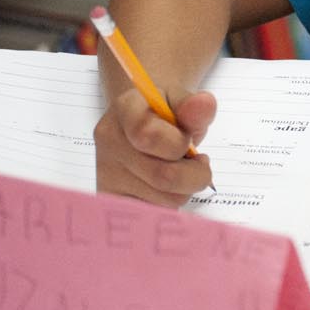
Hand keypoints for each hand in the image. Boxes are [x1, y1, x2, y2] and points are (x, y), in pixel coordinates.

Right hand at [94, 87, 215, 205]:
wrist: (143, 113)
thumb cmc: (166, 108)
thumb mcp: (182, 98)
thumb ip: (194, 106)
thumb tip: (204, 104)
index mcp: (126, 108)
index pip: (149, 136)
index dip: (179, 144)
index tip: (188, 141)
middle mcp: (109, 140)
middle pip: (162, 176)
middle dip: (195, 174)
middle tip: (199, 162)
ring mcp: (105, 171)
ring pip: (162, 200)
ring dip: (184, 189)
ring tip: (180, 169)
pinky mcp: (109, 196)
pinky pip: (151, 211)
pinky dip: (168, 201)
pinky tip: (166, 185)